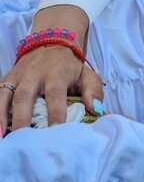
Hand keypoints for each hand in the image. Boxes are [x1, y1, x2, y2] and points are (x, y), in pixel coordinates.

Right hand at [0, 5, 103, 135]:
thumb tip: (95, 108)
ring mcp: (16, 77)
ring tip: (2, 136)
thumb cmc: (70, 68)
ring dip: (1, 115)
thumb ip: (94, 90)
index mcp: (56, 73)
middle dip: (22, 117)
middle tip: (23, 137)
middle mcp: (33, 74)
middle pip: (24, 95)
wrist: (51, 44)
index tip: (55, 129)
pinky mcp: (5, 80)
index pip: (55, 93)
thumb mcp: (87, 74)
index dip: (55, 111)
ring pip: (4, 96)